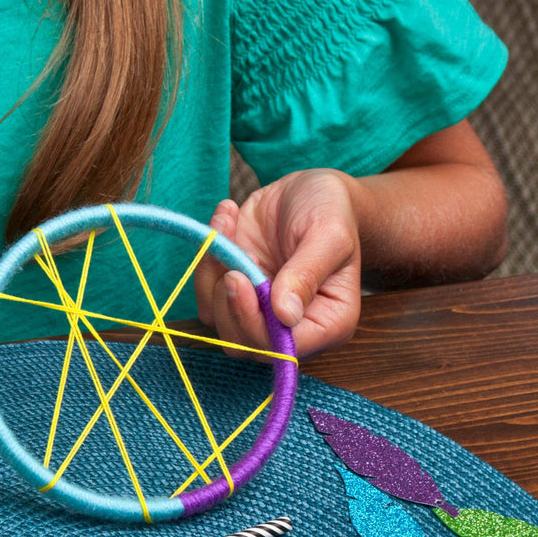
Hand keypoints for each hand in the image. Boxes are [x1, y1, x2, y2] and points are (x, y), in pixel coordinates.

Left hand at [193, 171, 362, 359]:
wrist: (311, 189)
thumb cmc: (331, 211)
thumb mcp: (329, 235)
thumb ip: (307, 274)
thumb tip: (285, 315)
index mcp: (328, 322)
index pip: (283, 347)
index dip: (253, 321)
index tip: (239, 278)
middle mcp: (290, 325)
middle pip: (243, 342)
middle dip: (228, 300)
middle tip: (235, 253)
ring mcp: (258, 308)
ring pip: (216, 318)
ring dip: (212, 272)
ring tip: (231, 223)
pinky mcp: (234, 288)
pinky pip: (205, 290)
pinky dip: (206, 256)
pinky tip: (228, 218)